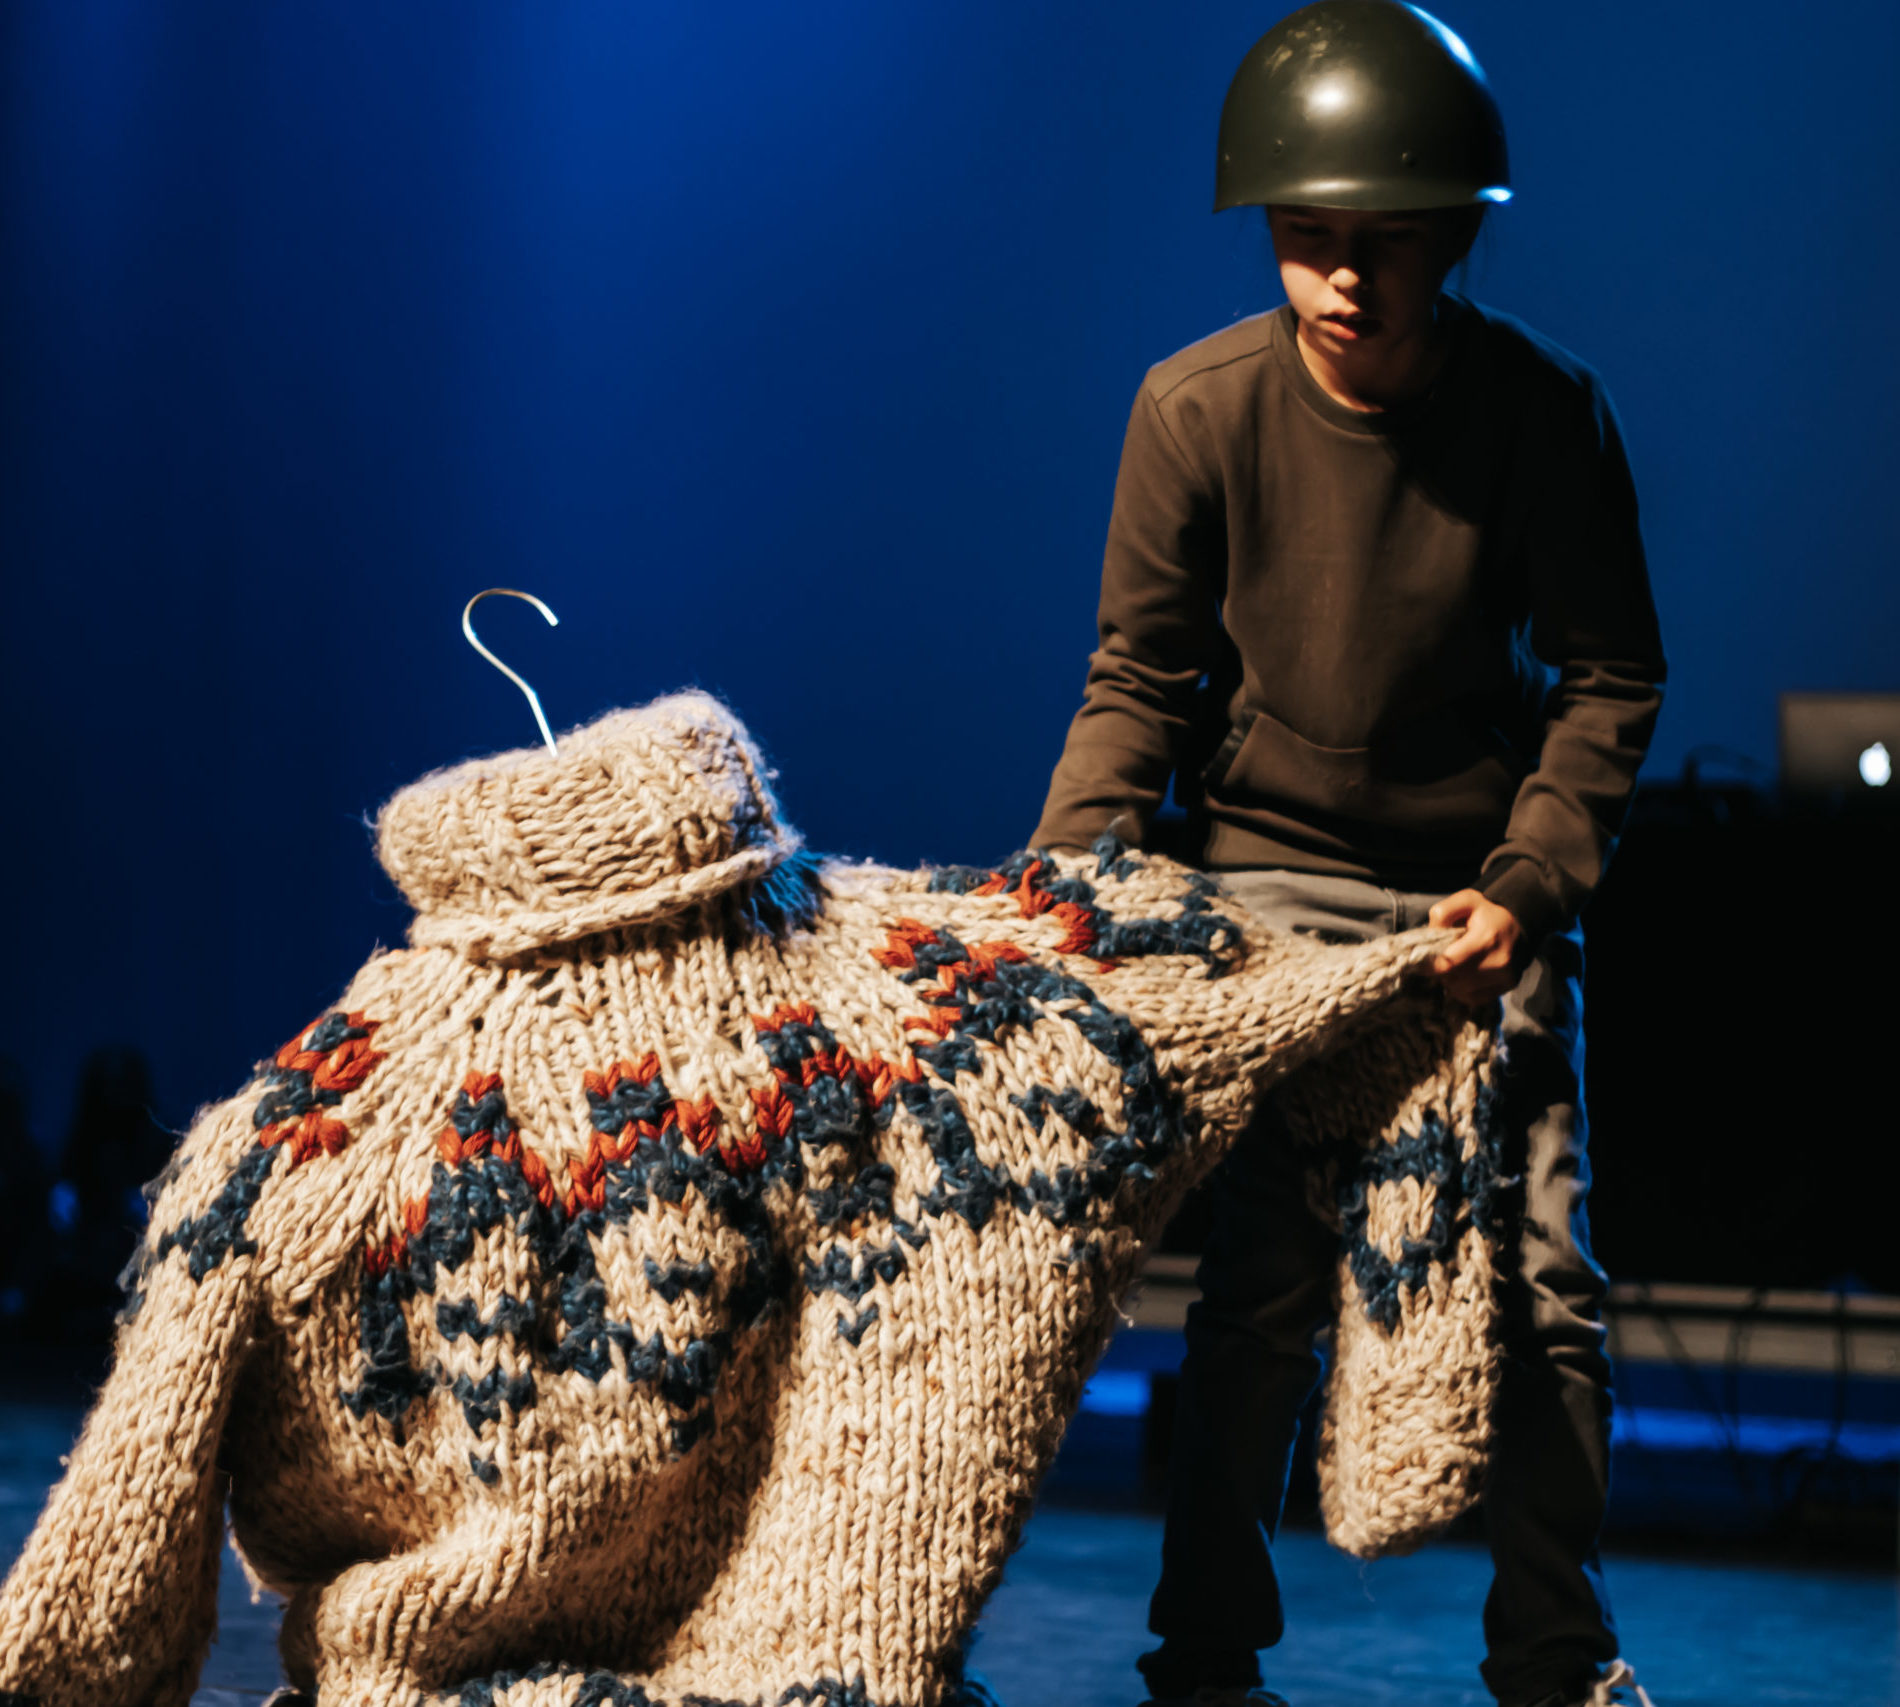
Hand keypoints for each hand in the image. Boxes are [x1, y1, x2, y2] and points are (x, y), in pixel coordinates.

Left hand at [1426, 889, 1525, 1006]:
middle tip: (1443, 960)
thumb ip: (1443, 912)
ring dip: (1452, 982)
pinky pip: (1474, 998)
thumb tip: (1431, 935)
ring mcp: (1505, 976)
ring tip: (1456, 966)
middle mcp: (1498, 961)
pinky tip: (1466, 976)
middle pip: (1453, 980)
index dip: (1431, 963)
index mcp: (1485, 938)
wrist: (1520, 923)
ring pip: (1461, 992)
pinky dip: (1464, 990)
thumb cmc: (1487, 912)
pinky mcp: (1508, 986)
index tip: (1428, 957)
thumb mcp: (1465, 900)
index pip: (1447, 963)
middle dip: (1441, 972)